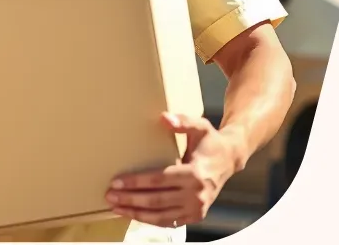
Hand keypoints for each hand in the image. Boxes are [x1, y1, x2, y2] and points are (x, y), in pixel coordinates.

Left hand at [104, 113, 241, 227]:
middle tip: (109, 195)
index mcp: (195, 174)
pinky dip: (150, 220)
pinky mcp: (195, 216)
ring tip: (116, 207)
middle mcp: (196, 195)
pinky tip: (134, 214)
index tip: (116, 181)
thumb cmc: (210, 141)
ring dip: (136, 213)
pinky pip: (169, 221)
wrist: (229, 159)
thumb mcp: (199, 126)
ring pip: (160, 216)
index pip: (158, 181)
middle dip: (130, 199)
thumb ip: (182, 121)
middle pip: (156, 201)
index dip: (136, 182)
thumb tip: (164, 118)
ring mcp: (196, 209)